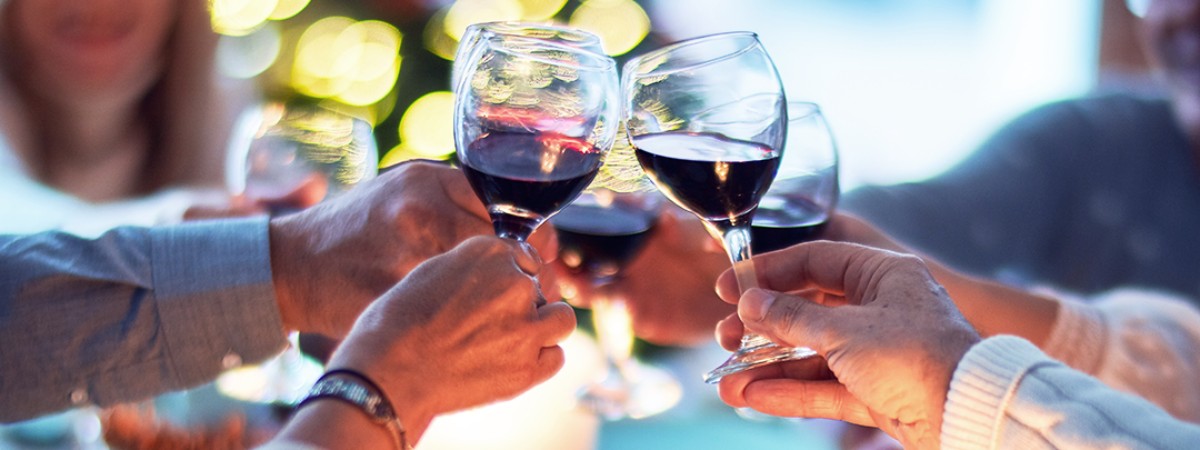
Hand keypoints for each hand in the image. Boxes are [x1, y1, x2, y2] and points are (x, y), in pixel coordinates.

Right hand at [268, 160, 558, 337]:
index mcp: (426, 181)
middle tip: (539, 294)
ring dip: (504, 306)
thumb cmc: (353, 229)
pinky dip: (470, 328)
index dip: (534, 238)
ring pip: (479, 284)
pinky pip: (449, 316)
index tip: (545, 258)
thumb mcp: (403, 192)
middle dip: (525, 275)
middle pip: (498, 246)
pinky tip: (478, 335)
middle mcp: (417, 211)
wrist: (291, 266)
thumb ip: (455, 199)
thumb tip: (521, 224)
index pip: (504, 207)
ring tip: (514, 318)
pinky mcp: (391, 295)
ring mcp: (403, 253)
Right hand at [324, 236, 575, 442]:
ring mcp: (525, 326)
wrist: (387, 369)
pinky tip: (514, 362)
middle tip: (490, 324)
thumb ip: (475, 268)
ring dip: (542, 326)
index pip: (523, 256)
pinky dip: (541, 359)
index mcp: (489, 252)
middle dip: (523, 303)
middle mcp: (515, 283)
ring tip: (511, 340)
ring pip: (561, 318)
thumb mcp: (434, 271)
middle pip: (539, 287)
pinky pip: (556, 356)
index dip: (511, 275)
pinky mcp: (528, 366)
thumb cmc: (397, 321)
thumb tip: (500, 275)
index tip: (496, 293)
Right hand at [554, 206, 732, 345]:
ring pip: (590, 285)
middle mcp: (630, 257)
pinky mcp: (642, 316)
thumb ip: (686, 225)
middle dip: (564, 254)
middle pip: (583, 254)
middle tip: (555, 254)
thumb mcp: (709, 233)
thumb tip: (663, 218)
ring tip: (576, 281)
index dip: (582, 218)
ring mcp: (632, 287)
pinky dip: (613, 309)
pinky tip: (619, 302)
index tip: (569, 218)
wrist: (744, 301)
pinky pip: (617, 313)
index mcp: (642, 229)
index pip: (602, 218)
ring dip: (577, 283)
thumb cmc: (727, 257)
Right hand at [714, 241, 979, 448]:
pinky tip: (753, 396)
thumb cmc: (918, 358)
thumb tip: (751, 303)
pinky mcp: (878, 392)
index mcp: (883, 275)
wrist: (969, 414)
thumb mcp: (844, 331)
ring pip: (813, 355)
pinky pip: (825, 388)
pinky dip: (791, 392)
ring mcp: (879, 353)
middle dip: (763, 328)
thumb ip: (791, 317)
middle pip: (809, 311)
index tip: (728, 287)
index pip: (814, 261)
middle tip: (726, 337)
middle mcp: (882, 308)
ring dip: (770, 367)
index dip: (768, 272)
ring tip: (728, 380)